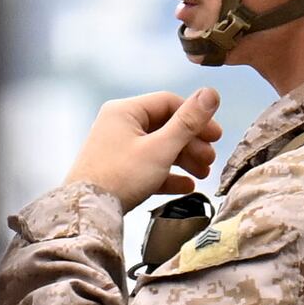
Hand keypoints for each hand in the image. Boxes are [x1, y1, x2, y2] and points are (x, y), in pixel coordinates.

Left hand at [65, 88, 220, 206]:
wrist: (88, 211)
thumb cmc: (120, 177)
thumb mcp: (160, 148)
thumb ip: (188, 122)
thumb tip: (211, 93)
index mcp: (125, 111)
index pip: (169, 103)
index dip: (196, 117)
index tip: (216, 136)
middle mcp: (118, 125)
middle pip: (165, 126)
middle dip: (191, 143)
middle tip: (210, 158)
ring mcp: (116, 148)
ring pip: (158, 147)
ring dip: (183, 159)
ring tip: (203, 174)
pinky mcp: (116, 170)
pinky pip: (147, 166)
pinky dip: (167, 174)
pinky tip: (186, 186)